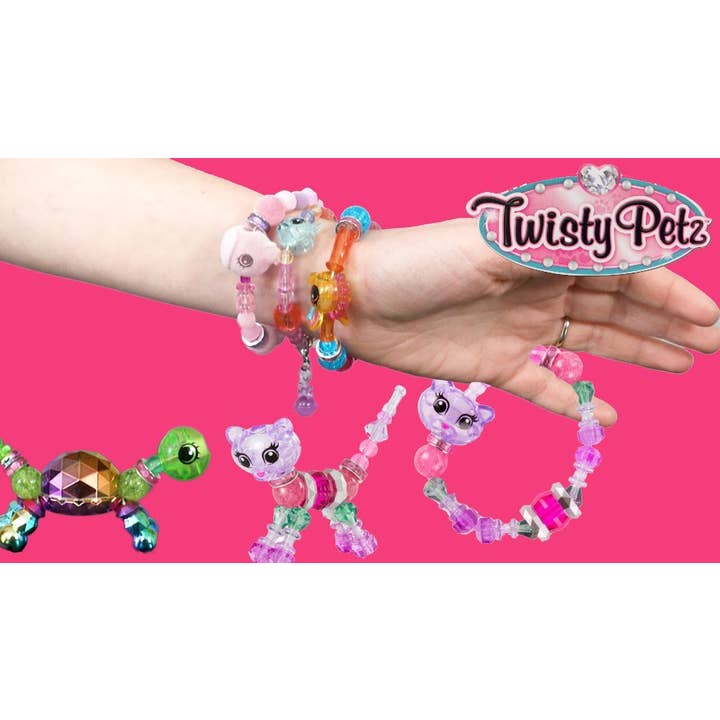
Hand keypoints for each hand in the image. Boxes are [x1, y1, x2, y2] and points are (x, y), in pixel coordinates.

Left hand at [336, 218, 719, 424]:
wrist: (355, 302)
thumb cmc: (417, 262)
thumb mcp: (490, 244)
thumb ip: (558, 245)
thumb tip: (624, 239)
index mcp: (542, 254)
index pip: (620, 270)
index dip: (668, 292)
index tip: (709, 317)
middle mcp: (536, 289)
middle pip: (616, 306)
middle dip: (666, 321)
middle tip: (713, 343)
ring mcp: (516, 328)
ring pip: (591, 342)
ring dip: (636, 351)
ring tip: (682, 364)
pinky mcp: (491, 365)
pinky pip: (544, 387)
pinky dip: (574, 402)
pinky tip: (607, 416)